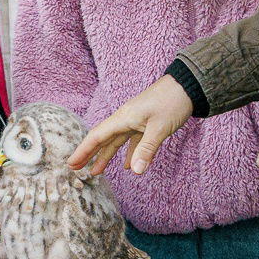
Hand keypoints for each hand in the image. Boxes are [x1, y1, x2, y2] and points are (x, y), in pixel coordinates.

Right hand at [70, 75, 193, 174]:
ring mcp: (135, 121)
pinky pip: (133, 141)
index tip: (71, 163)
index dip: (83, 151)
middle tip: (75, 169)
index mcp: (123, 118)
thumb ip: (146, 150)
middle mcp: (125, 119)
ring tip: (96, 171)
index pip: (97, 136)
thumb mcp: (159, 128)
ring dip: (106, 156)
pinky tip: (127, 165)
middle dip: (89, 154)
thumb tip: (135, 172)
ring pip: (116, 141)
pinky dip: (129, 153)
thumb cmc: (172, 102)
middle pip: (102, 139)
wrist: (187, 86)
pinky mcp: (146, 123)